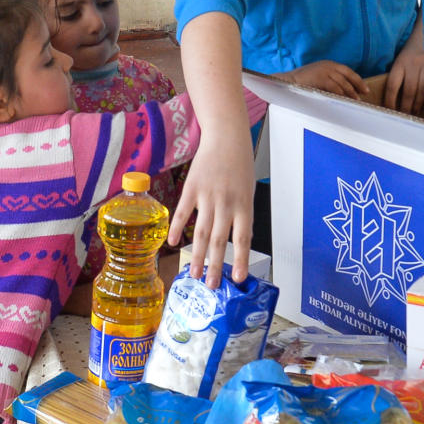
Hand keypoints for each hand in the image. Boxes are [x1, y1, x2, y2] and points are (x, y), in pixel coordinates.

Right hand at [169, 130, 254, 288]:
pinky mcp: (192, 188)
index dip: (241, 259)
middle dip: (216, 265)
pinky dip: (177, 228)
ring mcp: (207, 195)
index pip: (243, 238)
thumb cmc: (239, 165)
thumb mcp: (248, 191)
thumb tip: (239, 243)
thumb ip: (242, 216)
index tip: (239, 278)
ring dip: (198, 255)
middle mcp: (226, 202)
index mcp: (244, 204)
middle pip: (220, 239)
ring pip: (202, 231)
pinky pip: (183, 212)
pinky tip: (174, 243)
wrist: (226, 137)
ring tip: (195, 274)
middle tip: (211, 285)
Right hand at [282, 60, 363, 98]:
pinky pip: (335, 87)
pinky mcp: (321, 77)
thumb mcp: (318, 77)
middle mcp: (328, 65)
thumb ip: (329, 81)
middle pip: (348, 75)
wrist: (288, 81)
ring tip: (356, 100)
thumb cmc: (302, 82)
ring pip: (343, 82)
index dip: (357, 80)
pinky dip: (341, 94)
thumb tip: (342, 92)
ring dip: (350, 92)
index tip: (364, 88)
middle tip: (364, 94)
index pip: (347, 71)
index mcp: (328, 64)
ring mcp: (325, 70)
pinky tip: (344, 100)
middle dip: (358, 85)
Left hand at [385, 39, 423, 113]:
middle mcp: (413, 63)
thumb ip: (399, 74)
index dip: (390, 102)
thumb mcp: (402, 57)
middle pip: (408, 91)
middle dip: (406, 107)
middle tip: (406, 116)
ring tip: (416, 112)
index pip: (392, 86)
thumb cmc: (416, 48)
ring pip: (422, 89)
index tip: (391, 112)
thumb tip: (392, 97)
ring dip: (419, 103)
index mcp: (400, 63)